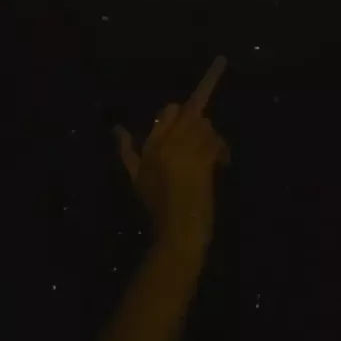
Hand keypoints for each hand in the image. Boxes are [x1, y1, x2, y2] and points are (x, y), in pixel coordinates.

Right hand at [114, 56, 228, 250]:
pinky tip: (222, 162)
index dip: (181, 113)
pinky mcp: (204, 162)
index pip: (169, 111)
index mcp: (151, 145)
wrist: (177, 229)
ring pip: (206, 126)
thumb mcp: (136, 176)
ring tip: (213, 152)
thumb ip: (126, 150)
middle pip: (191, 114)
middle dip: (200, 124)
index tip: (188, 123)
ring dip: (212, 136)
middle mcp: (168, 143)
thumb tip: (118, 128)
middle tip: (204, 140)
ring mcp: (187, 151)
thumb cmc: (156, 206)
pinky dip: (222, 150)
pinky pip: (216, 142)